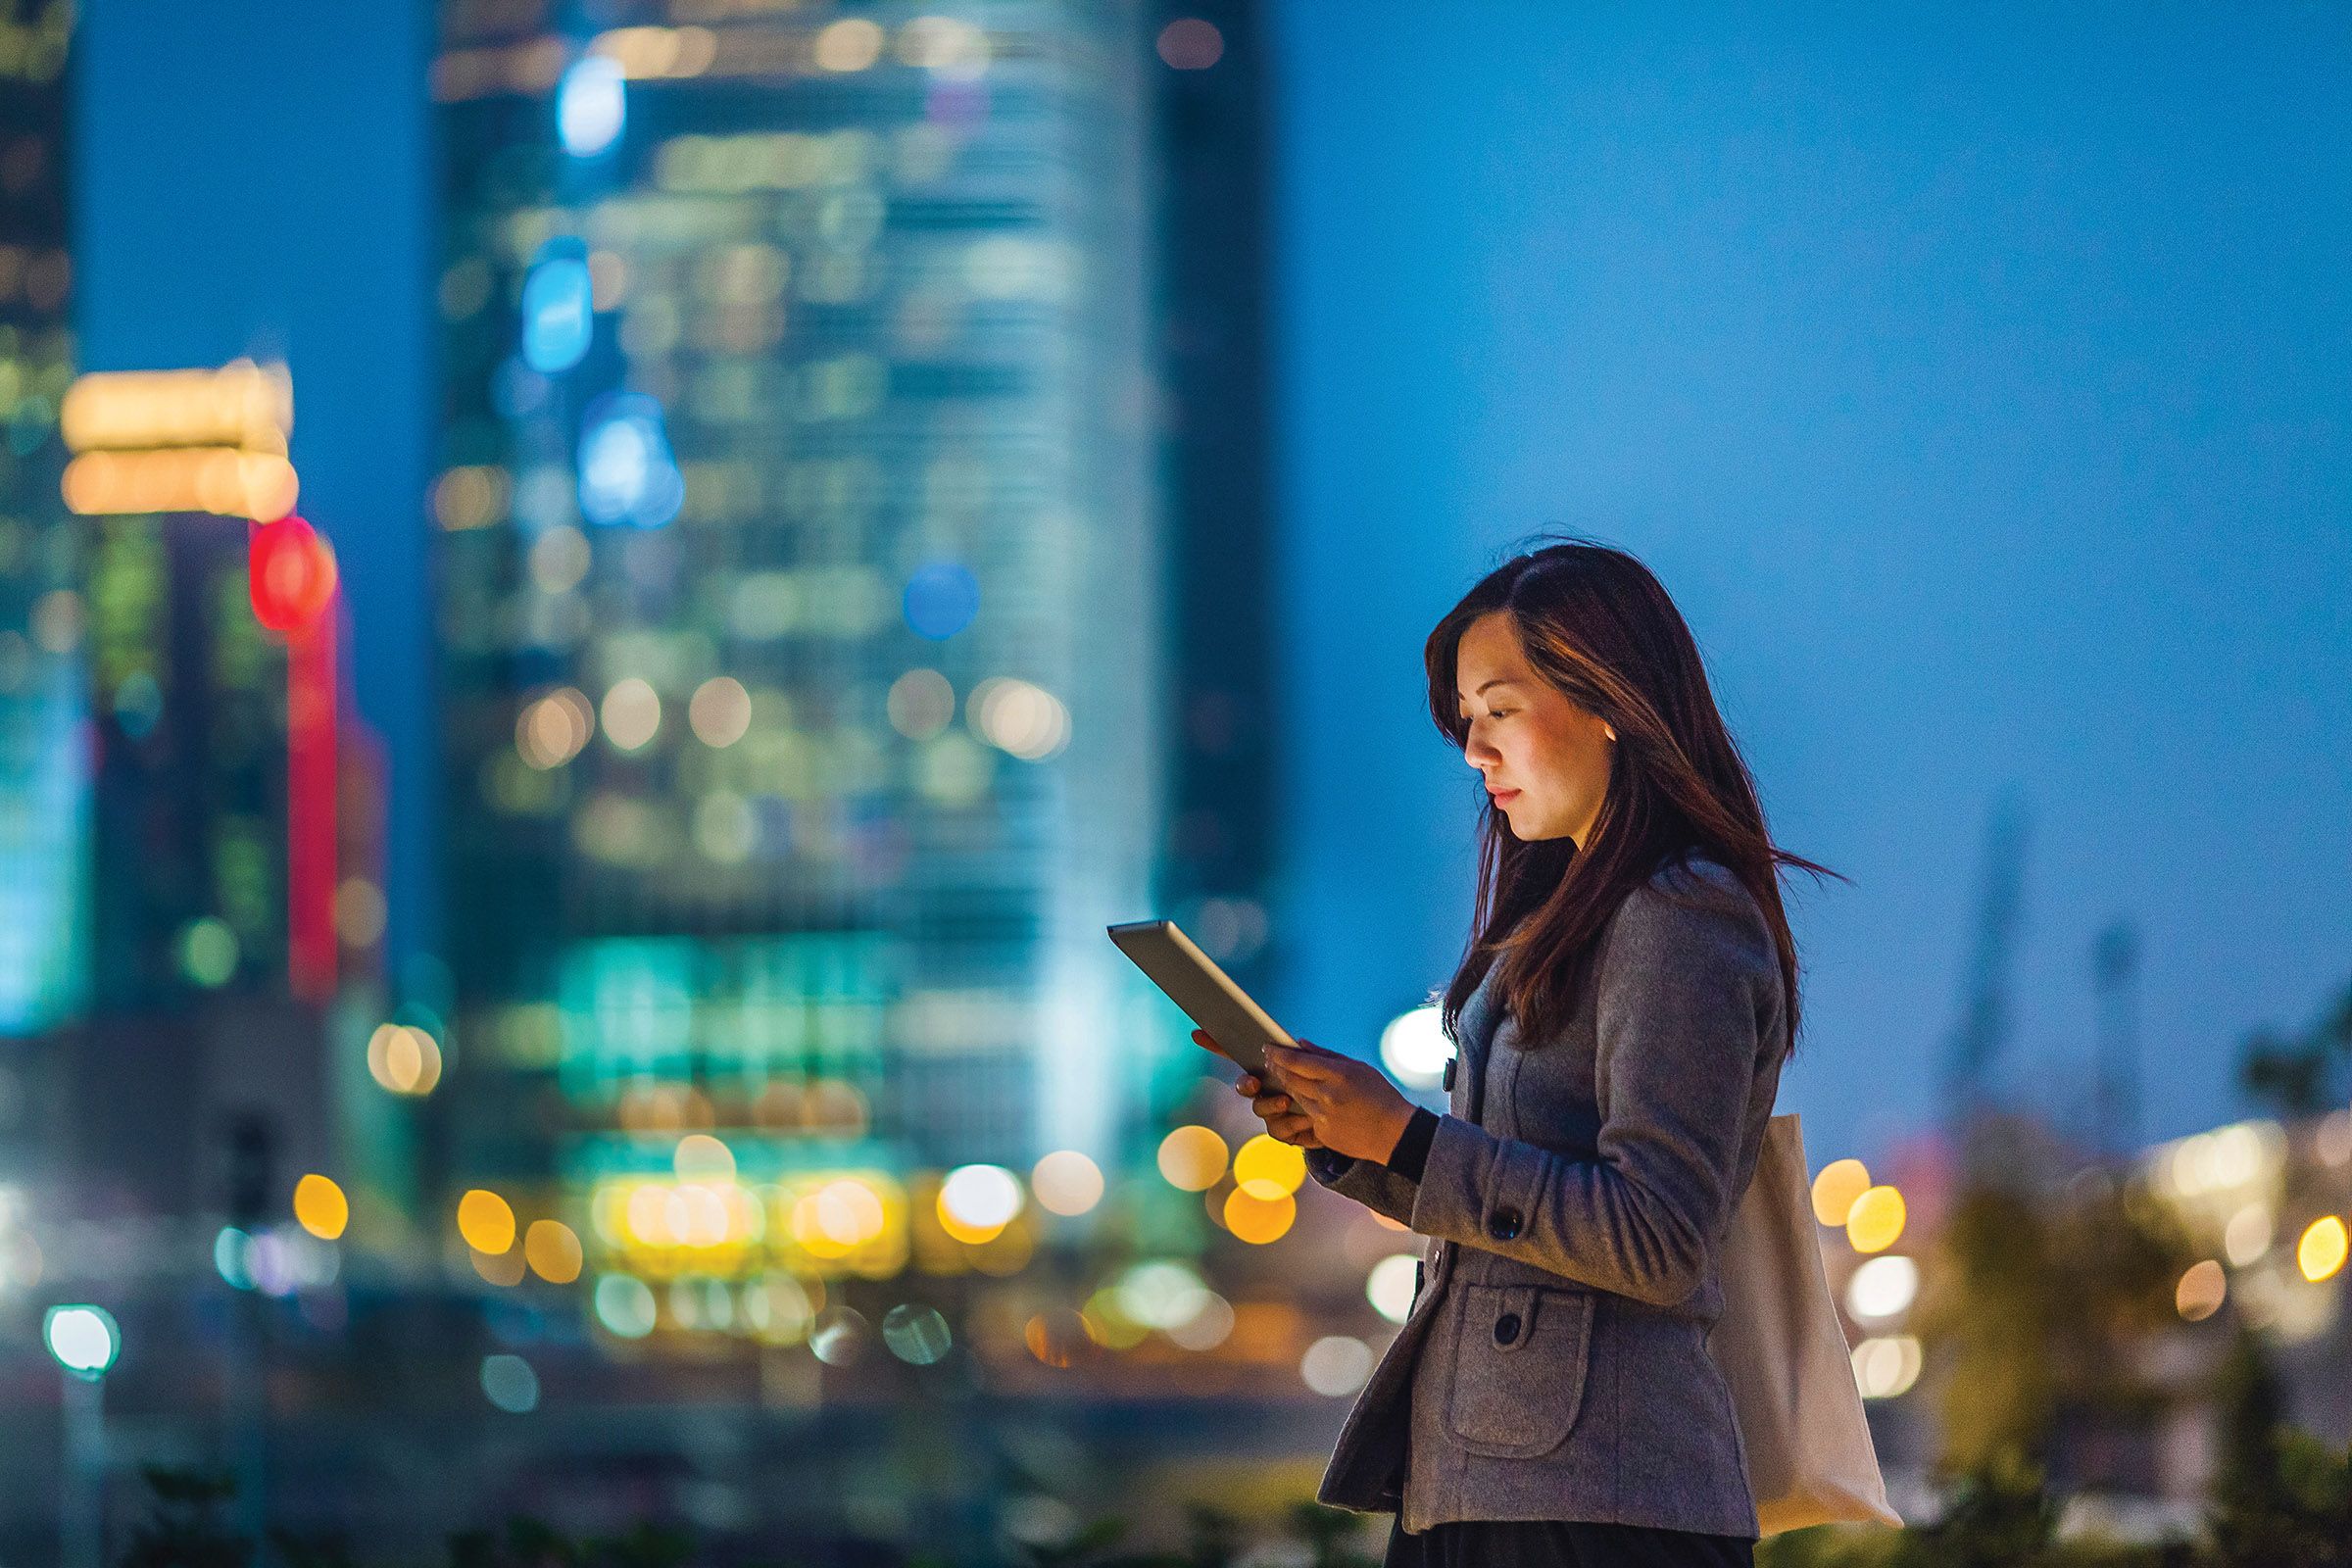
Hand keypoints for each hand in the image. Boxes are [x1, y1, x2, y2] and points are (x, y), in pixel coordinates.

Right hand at [1189, 1029, 1323, 1147]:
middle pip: (1243, 1085)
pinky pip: (1277, 1129)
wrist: (1351, 1121)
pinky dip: (1291, 1122)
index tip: (1198, 1033)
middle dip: (1245, 1084)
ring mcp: (1273, 1111)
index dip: (1217, 1044)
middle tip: (1255, 1082)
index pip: (1241, 1054)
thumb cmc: (1334, 1089)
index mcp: (1272, 1068)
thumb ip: (1312, 1056)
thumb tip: (1298, 1042)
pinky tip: (1307, 1119)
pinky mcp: (1284, 1131)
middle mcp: (1267, 1089)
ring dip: (1270, 1104)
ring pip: (1259, 1108)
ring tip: (1288, 1101)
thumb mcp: (1328, 1067)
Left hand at [1262, 1041, 1418, 1163]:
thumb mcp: (1359, 1068)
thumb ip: (1327, 1056)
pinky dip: (1306, 1106)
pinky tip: (1311, 1100)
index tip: (1267, 1047)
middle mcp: (1327, 1095)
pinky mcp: (1322, 1133)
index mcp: (1338, 1075)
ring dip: (1288, 1085)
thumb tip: (1301, 1044)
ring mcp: (1324, 1116)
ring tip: (1285, 1075)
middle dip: (1276, 1067)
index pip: (1297, 1061)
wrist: (1395, 1133)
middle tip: (1270, 1060)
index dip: (1278, 1053)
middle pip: (1289, 1078)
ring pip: (1295, 1097)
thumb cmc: (1380, 1096)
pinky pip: (1307, 1116)